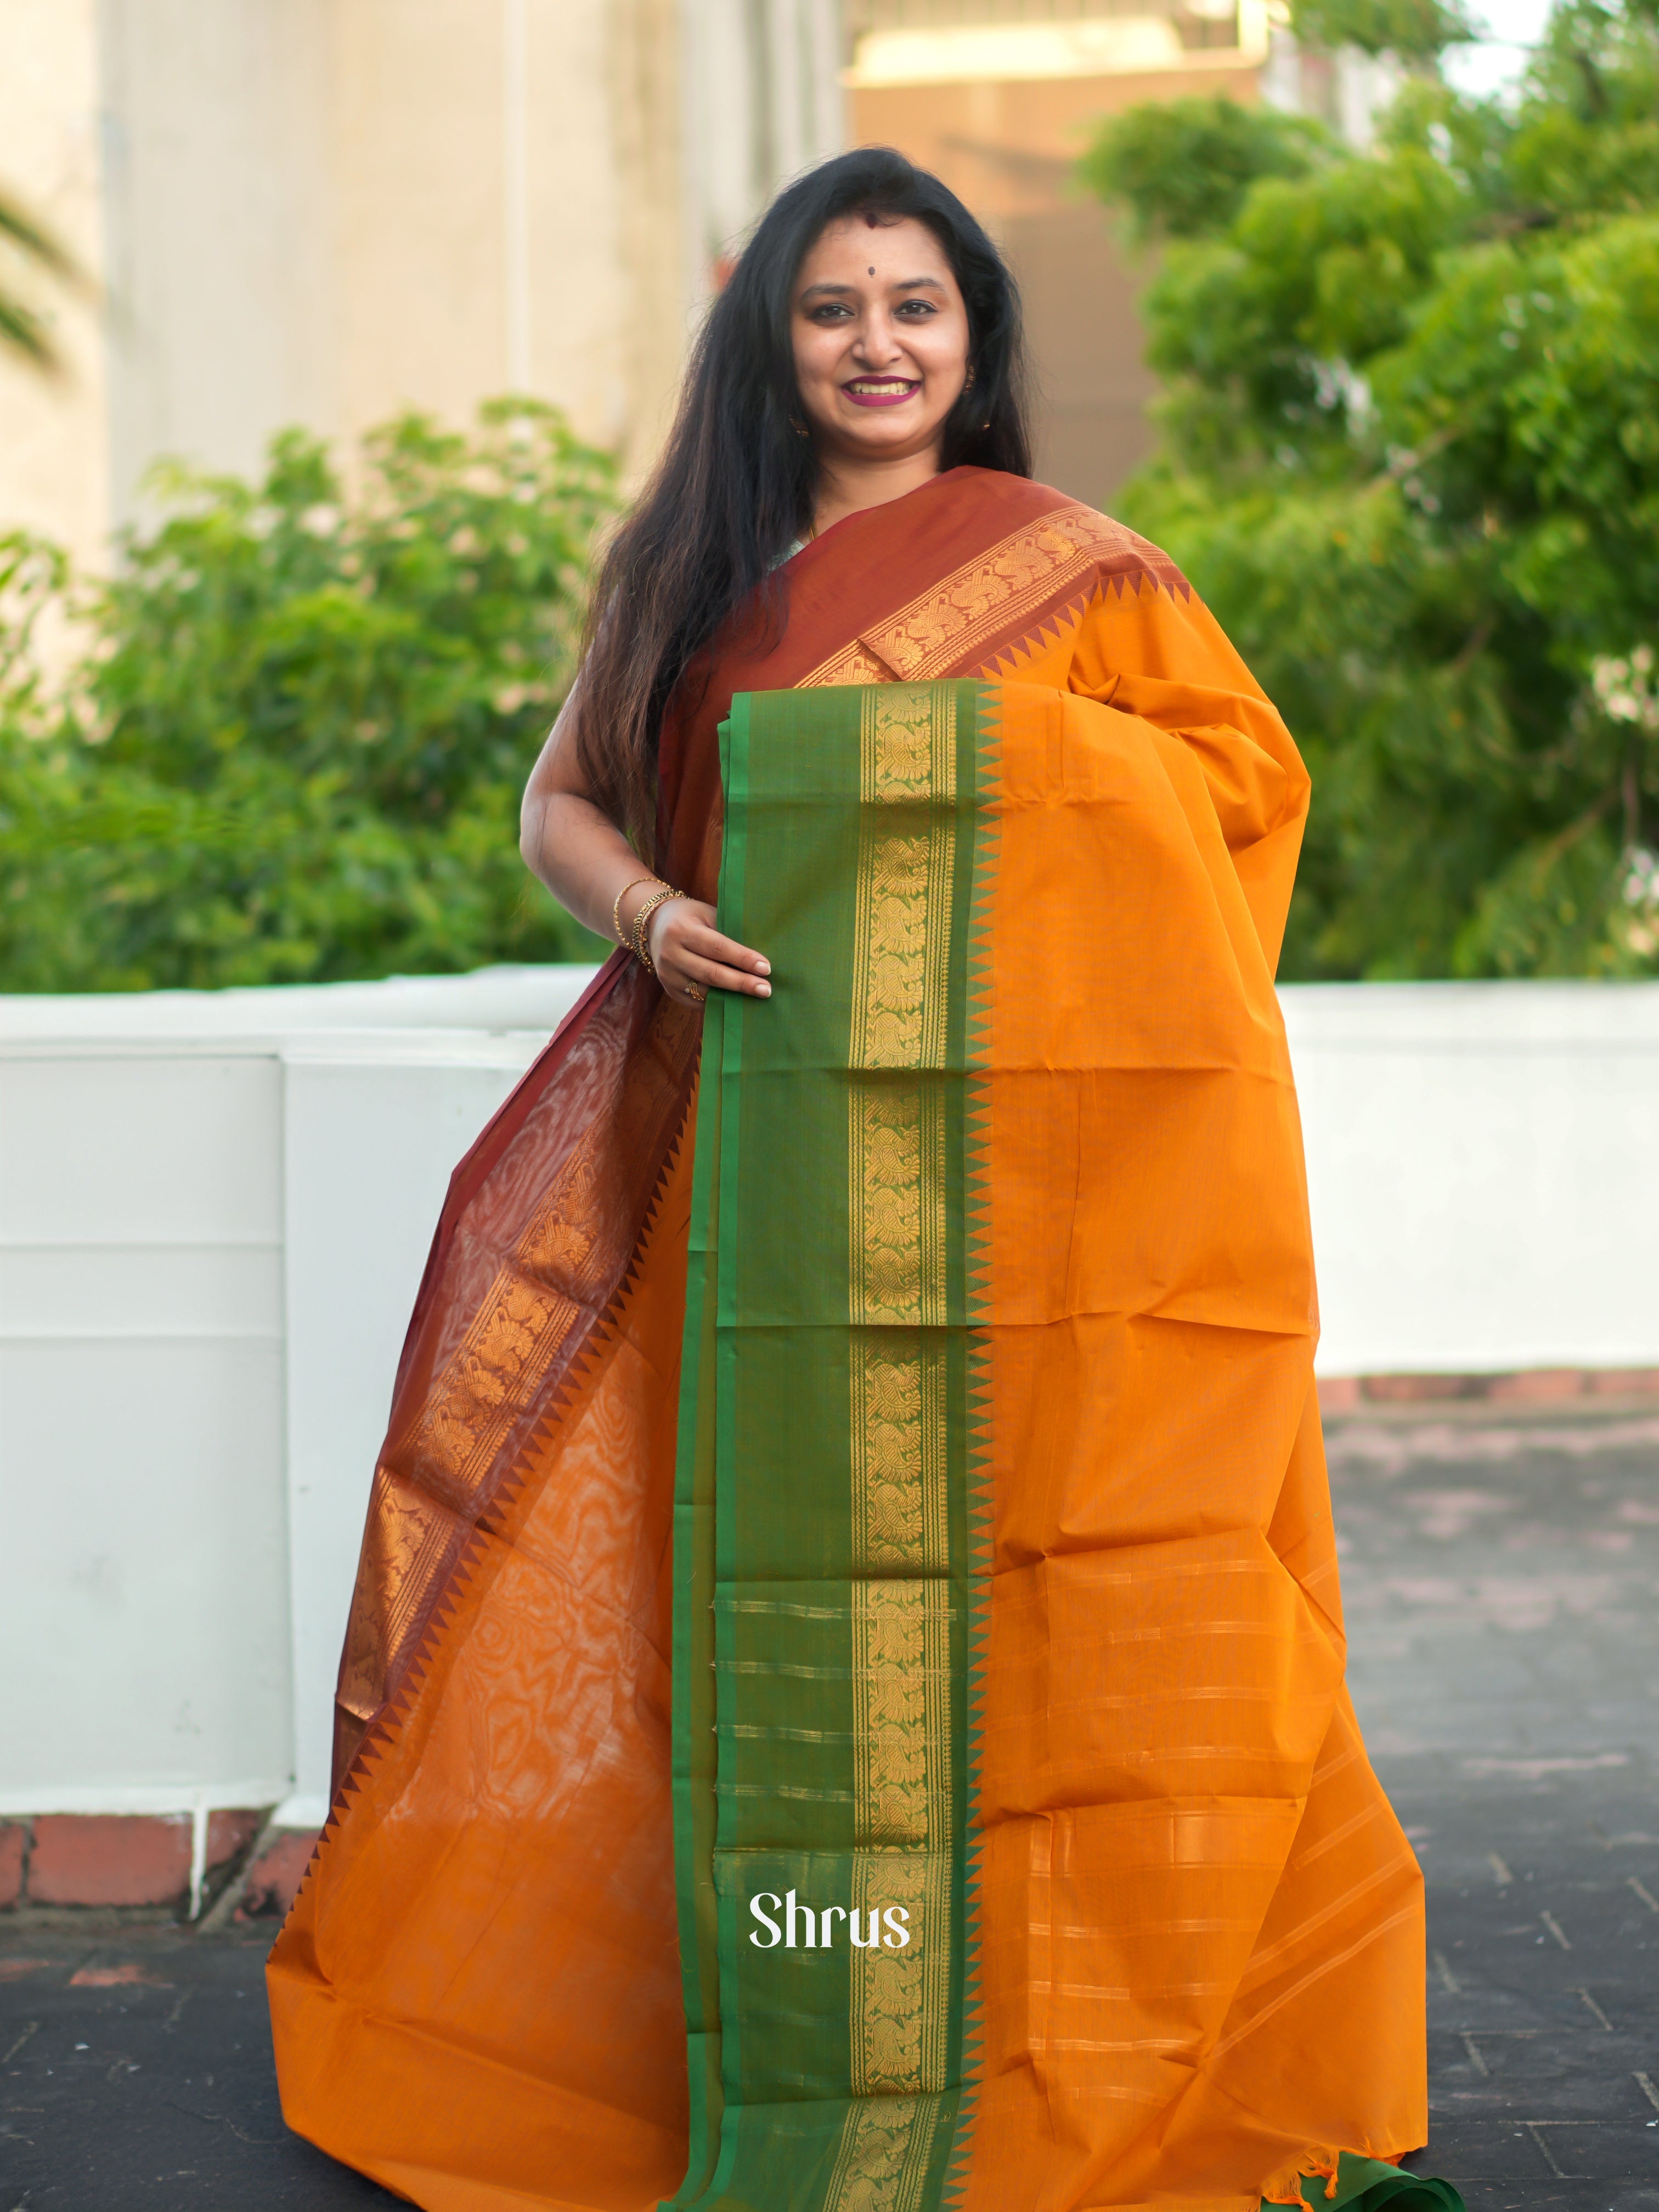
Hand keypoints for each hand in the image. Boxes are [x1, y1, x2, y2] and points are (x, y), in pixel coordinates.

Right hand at [647, 897, 770, 1007]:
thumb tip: (757, 957)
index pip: (718, 948)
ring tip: (755, 997)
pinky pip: (696, 1002)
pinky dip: (717, 1003)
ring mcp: (667, 975)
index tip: (766, 968)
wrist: (654, 924)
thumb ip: (728, 933)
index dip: (743, 959)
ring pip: (704, 992)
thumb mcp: (707, 914)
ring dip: (732, 996)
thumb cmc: (690, 917)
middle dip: (742, 983)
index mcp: (682, 930)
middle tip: (766, 990)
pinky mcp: (668, 989)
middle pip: (712, 974)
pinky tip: (735, 1002)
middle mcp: (671, 954)